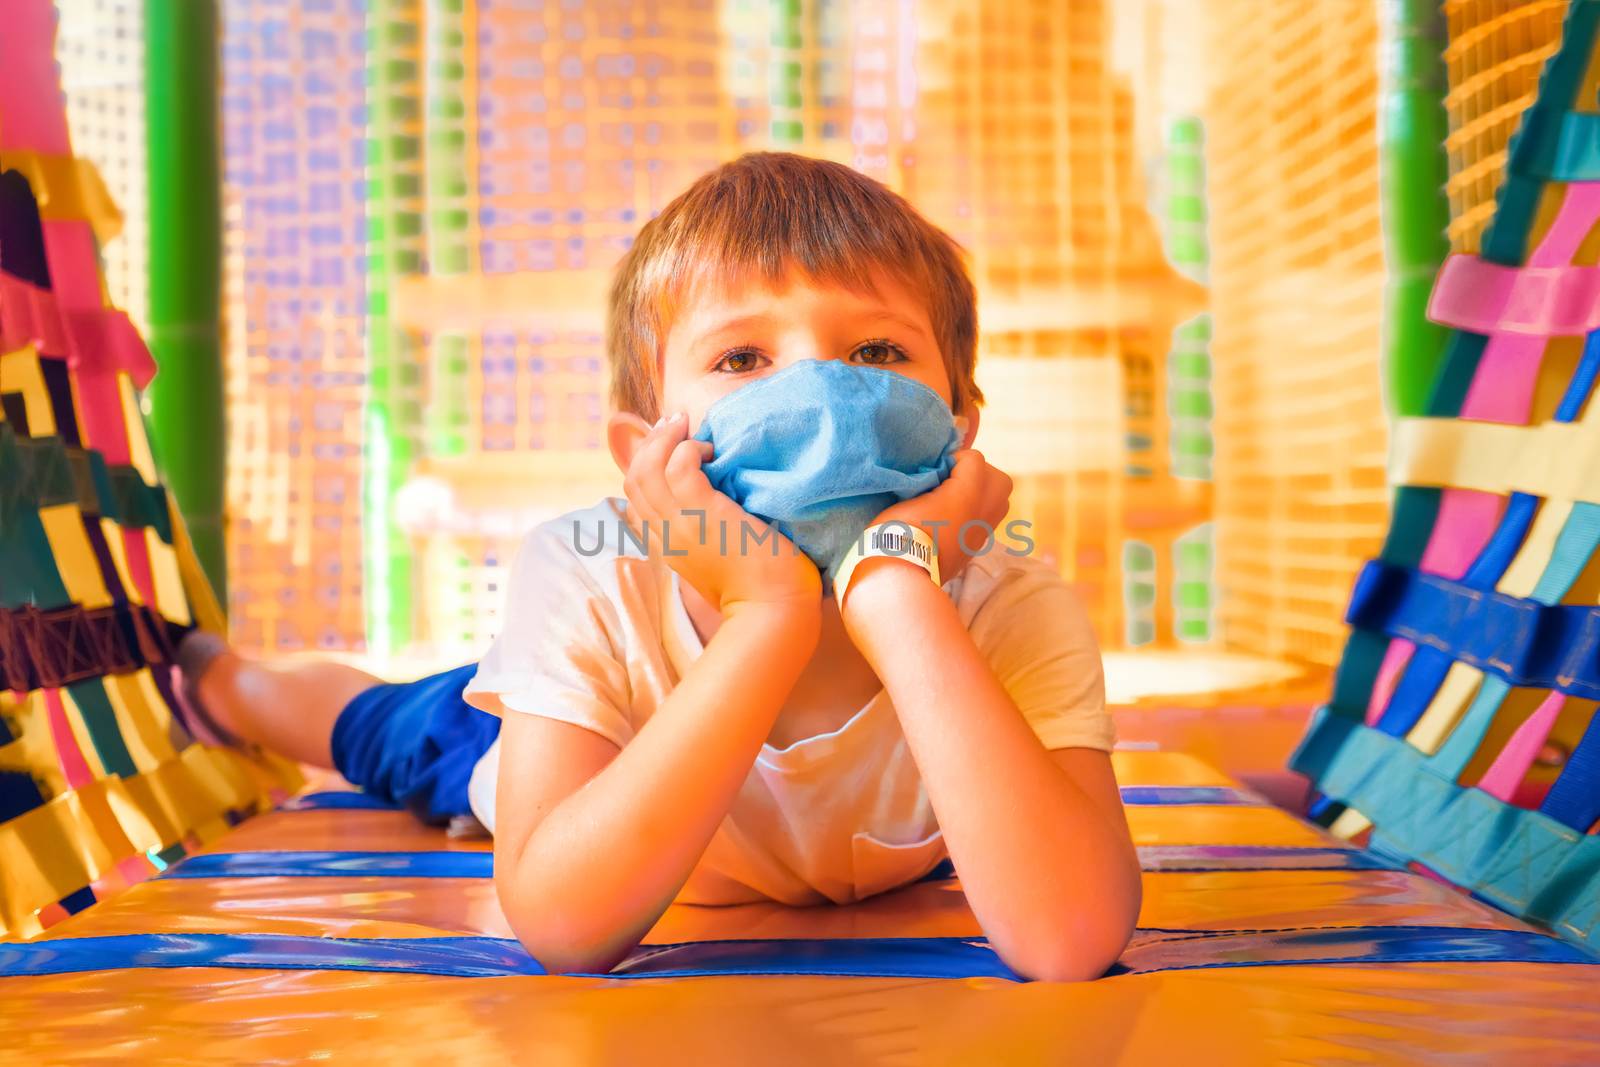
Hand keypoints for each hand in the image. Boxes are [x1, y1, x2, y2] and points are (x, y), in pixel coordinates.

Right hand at [622, 412, 821, 614]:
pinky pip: (678, 467)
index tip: (669, 443)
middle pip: (634, 478)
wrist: (774, 610)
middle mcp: (665, 534)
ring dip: (666, 439)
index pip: (635, 496)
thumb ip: (708, 530)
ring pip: (647, 468)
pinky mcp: (702, 514)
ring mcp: (679, 525)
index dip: (646, 463)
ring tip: (690, 428)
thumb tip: (718, 499)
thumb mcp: (721, 554)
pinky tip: (711, 450)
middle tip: (676, 423)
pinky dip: (689, 449)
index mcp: (667, 544)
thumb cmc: (760, 586)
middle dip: (651, 442)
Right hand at [865, 449, 1013, 585]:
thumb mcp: (910, 492)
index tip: (935, 471)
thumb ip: (932, 475)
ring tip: (955, 498)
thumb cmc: (901, 528)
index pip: (975, 458)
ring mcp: (983, 531)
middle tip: (952, 480)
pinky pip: (988, 519)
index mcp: (968, 493)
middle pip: (999, 479)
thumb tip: (942, 471)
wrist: (903, 572)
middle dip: (979, 474)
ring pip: (999, 500)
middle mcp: (984, 510)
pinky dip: (976, 513)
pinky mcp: (977, 547)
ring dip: (981, 493)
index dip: (953, 460)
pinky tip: (953, 517)